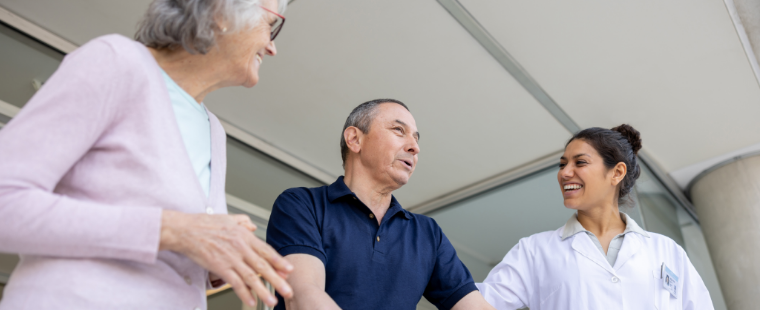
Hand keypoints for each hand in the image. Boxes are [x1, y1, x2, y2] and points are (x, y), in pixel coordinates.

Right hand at [159, 210, 293, 306]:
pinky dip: (244, 294)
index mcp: (244, 236)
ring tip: (272, 301)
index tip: (289, 270)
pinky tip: (251, 302)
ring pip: (252, 278)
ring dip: (263, 291)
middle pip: (263, 267)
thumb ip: (243, 222)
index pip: (266, 251)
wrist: (185, 230)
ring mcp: (231, 259)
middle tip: (288, 291)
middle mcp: (241, 248)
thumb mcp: (229, 218)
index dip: (279, 261)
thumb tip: (253, 227)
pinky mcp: (220, 268)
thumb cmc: (204, 224)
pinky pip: (235, 283)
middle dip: (278, 280)